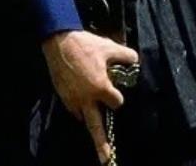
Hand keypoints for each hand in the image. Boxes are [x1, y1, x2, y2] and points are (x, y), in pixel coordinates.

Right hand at [42, 30, 138, 163]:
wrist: (59, 42)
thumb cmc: (87, 45)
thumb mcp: (110, 47)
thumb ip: (126, 56)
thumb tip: (135, 61)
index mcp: (100, 88)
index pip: (116, 102)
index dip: (118, 97)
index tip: (116, 89)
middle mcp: (86, 99)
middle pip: (96, 126)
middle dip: (102, 144)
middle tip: (107, 160)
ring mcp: (72, 100)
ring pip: (83, 117)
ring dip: (89, 119)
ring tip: (93, 127)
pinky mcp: (62, 97)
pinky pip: (73, 109)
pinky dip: (78, 109)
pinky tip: (81, 102)